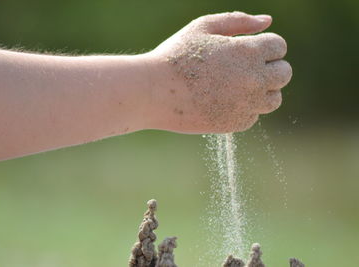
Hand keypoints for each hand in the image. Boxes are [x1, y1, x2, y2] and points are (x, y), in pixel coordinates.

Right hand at [147, 11, 291, 132]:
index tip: (248, 50)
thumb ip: (238, 21)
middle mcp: (254, 79)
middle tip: (244, 68)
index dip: (265, 46)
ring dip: (262, 91)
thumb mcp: (203, 28)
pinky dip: (244, 109)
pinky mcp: (235, 124)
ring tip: (237, 86)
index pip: (279, 47)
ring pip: (274, 99)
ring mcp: (246, 104)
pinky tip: (223, 100)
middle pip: (284, 74)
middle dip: (270, 68)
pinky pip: (253, 116)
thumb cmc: (175, 56)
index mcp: (248, 52)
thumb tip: (267, 22)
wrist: (154, 92)